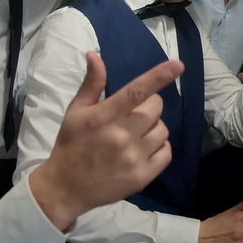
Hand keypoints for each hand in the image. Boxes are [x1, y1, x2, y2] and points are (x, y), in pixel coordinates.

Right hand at [30, 52, 182, 231]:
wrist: (65, 187)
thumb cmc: (71, 145)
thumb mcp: (76, 112)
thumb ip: (91, 84)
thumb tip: (95, 55)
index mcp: (104, 117)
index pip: (136, 91)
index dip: (159, 76)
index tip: (178, 65)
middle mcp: (121, 136)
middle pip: (155, 108)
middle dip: (148, 106)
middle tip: (133, 114)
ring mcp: (133, 158)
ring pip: (162, 130)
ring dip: (153, 127)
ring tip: (136, 134)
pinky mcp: (142, 177)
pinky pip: (166, 152)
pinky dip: (160, 147)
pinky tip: (144, 148)